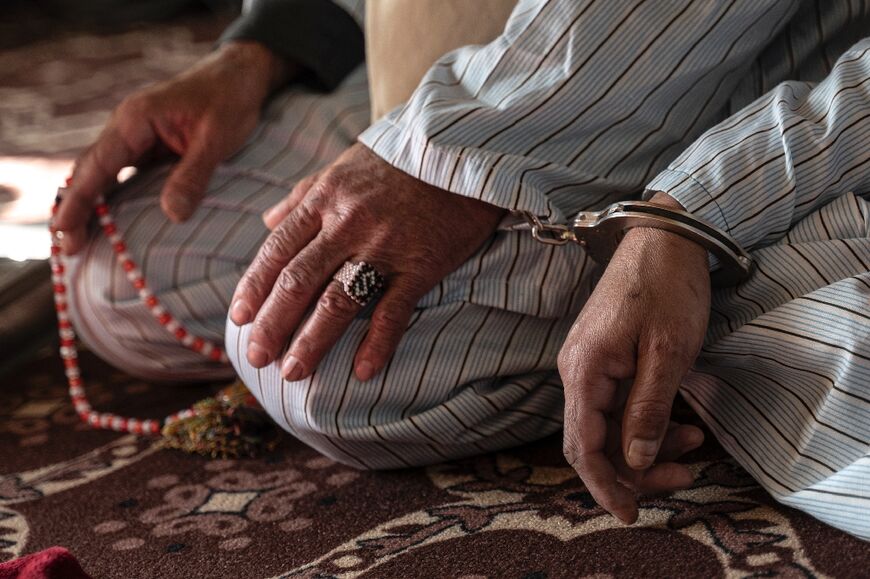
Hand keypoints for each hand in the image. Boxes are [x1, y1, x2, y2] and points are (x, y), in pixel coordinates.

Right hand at [54, 41, 291, 253]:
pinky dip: (115, 199)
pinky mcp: (151, 148)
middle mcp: (127, 128)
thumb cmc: (228, 100)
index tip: (62, 229)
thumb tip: (172, 215)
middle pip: (92, 173)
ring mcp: (137, 139)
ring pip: (106, 176)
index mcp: (134, 120)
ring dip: (93, 207)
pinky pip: (126, 177)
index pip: (98, 165)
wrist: (241, 76)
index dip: (79, 200)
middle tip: (68, 248)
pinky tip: (113, 225)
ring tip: (80, 243)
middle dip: (77, 210)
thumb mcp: (216, 139)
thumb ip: (192, 175)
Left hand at [230, 143, 505, 380]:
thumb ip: (302, 195)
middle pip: (299, 280)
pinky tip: (362, 372)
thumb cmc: (399, 160)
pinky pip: (395, 309)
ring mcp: (385, 245)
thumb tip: (266, 221)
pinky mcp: (422, 263)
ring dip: (312, 341)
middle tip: (255, 357)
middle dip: (273, 322)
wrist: (463, 151)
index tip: (238, 318)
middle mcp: (348, 223)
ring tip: (293, 373)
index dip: (255, 286)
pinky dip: (378, 343)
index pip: (279, 249)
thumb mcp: (343, 166)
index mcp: (326, 198)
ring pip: (338, 300)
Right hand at [557, 192, 709, 523]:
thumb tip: (637, 460)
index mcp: (584, 370)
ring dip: (646, 446)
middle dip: (634, 470)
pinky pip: (617, 405)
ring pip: (608, 426)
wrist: (663, 238)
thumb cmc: (666, 287)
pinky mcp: (604, 359)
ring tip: (693, 445)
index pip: (582, 446)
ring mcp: (589, 365)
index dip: (605, 486)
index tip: (630, 514)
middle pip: (592, 442)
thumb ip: (649, 409)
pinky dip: (646, 422)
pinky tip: (681, 424)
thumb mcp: (668, 353)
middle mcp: (577, 371)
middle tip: (681, 477)